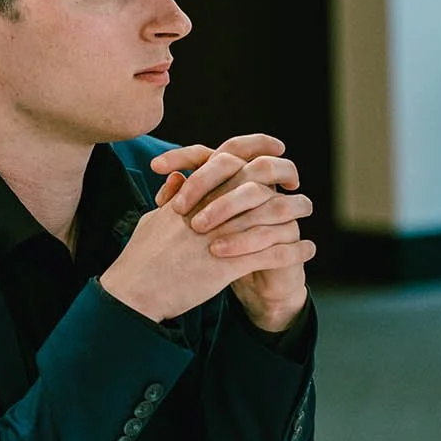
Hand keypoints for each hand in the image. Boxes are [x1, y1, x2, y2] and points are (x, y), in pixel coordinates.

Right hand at [99, 134, 314, 327]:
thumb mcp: (153, 221)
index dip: (253, 149)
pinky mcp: (227, 264)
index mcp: (192, 197)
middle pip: (255, 181)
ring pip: (270, 215)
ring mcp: (220, 236)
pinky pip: (271, 254)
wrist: (133, 291)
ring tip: (306, 213)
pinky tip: (307, 250)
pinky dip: (293, 251)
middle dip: (279, 174)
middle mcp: (209, 210)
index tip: (273, 149)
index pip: (226, 160)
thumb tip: (177, 182)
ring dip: (293, 213)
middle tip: (294, 179)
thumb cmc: (140, 260)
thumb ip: (169, 200)